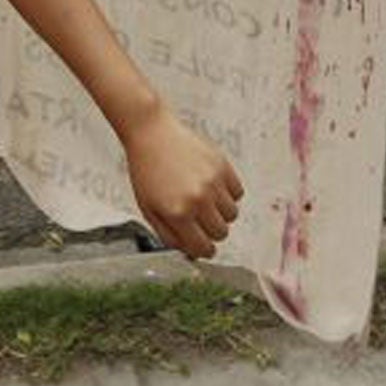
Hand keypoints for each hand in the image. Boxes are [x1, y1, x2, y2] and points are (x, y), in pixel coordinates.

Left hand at [123, 104, 243, 259]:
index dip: (203, 250)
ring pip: (232, 215)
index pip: (204, 249)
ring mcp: (212, 182)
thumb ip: (169, 236)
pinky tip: (212, 185)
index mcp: (177, 214)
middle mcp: (198, 199)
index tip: (201, 244)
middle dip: (211, 231)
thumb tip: (191, 253)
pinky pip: (238, 192)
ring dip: (221, 212)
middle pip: (221, 233)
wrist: (151, 133)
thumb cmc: (146, 171)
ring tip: (204, 199)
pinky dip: (229, 193)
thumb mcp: (148, 209)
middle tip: (199, 218)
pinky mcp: (222, 165)